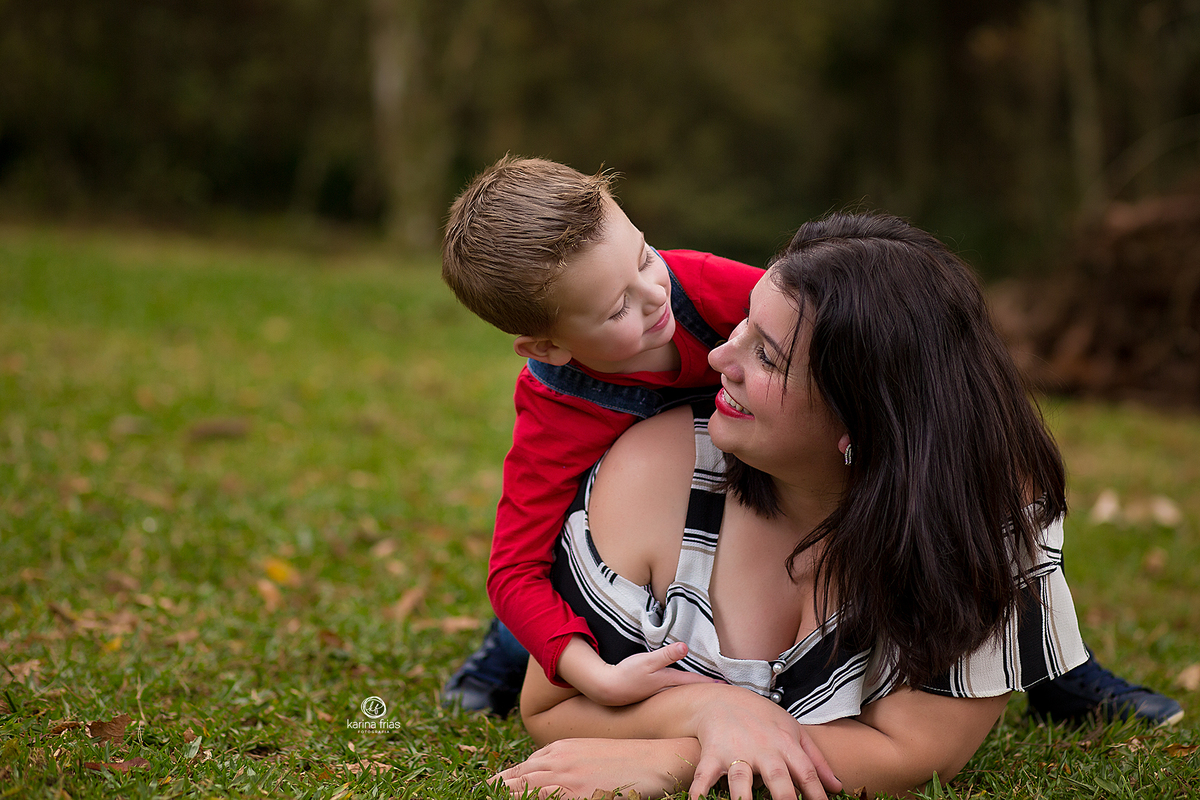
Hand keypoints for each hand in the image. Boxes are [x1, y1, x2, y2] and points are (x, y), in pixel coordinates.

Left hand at [493, 737, 697, 798]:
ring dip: (504, 795)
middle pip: (512, 783)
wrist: (660, 756)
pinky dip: (530, 798)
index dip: (495, 788)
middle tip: (467, 794)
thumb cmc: (626, 761)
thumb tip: (538, 783)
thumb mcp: (587, 756)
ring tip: (480, 797)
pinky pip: (545, 798)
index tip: (479, 794)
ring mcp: (567, 779)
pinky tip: (520, 799)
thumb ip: (562, 766)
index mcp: (557, 751)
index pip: (516, 773)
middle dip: (491, 793)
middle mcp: (557, 762)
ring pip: (524, 791)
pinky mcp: (581, 794)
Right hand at [560, 638, 717, 705]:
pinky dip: (682, 688)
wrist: (608, 688)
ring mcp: (659, 692)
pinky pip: (672, 690)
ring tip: (706, 689)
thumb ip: (666, 654)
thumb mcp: (647, 661)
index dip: (710, 682)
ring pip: (682, 690)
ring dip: (694, 688)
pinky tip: (681, 688)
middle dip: (705, 687)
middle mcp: (666, 688)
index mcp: (668, 680)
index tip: (725, 685)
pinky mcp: (651, 691)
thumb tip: (685, 647)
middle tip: (722, 689)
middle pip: (691, 688)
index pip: (694, 681)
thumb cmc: (628, 674)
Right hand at [688, 687, 839, 799]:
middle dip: (785, 798)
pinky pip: (704, 775)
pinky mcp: (712, 754)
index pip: (806, 771)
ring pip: (740, 779)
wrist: (722, 698)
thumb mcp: (793, 730)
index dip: (817, 794)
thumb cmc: (762, 717)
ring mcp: (736, 752)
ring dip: (743, 798)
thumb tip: (837, 787)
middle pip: (777, 777)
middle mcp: (762, 749)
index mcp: (785, 744)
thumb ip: (816, 760)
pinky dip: (699, 790)